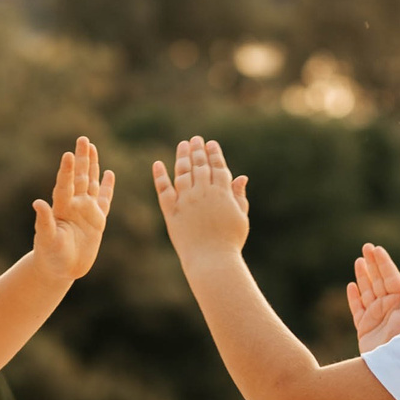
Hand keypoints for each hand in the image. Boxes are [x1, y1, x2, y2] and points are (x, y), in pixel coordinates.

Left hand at [32, 136, 116, 282]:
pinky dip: (107, 186)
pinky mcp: (97, 220)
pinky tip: (109, 173)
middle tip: (83, 139)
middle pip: (79, 177)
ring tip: (92, 147)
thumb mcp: (47, 239)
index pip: (65, 185)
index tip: (68, 154)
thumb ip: (44, 221)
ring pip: (91, 183)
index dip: (67, 170)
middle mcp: (74, 205)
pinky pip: (104, 199)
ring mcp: (86, 211)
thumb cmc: (50, 255)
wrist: (61, 268)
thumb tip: (37, 203)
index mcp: (61, 208)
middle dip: (82, 158)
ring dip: (92, 165)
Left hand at [151, 136, 249, 263]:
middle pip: (199, 165)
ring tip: (182, 145)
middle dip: (198, 150)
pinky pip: (164, 189)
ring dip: (182, 156)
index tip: (211, 143)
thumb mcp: (240, 217)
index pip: (217, 167)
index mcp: (222, 193)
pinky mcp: (171, 211)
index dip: (214, 154)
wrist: (212, 260)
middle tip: (195, 138)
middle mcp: (203, 192)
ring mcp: (186, 201)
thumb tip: (241, 177)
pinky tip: (158, 163)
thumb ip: (239, 196)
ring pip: (182, 172)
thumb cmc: (230, 242)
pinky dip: (160, 175)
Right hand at [347, 243, 399, 351]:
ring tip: (358, 261)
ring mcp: (376, 317)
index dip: (384, 263)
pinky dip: (354, 297)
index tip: (377, 249)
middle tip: (366, 247)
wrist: (392, 366)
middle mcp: (389, 307)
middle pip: (378, 281)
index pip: (392, 277)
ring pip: (367, 292)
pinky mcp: (364, 328)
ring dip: (363, 276)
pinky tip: (351, 286)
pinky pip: (357, 309)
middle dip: (373, 264)